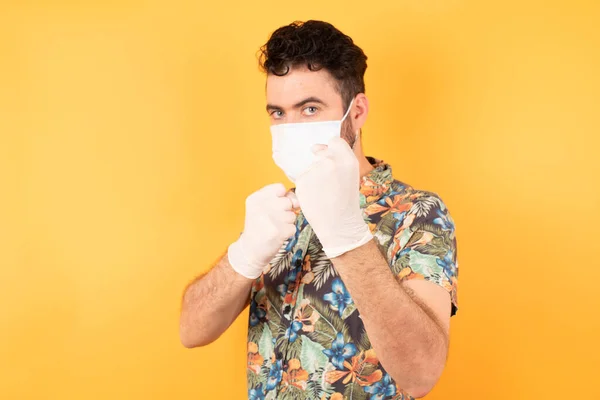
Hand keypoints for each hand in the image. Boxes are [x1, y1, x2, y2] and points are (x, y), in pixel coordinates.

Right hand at [228, 183, 298, 278]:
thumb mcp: (261, 208)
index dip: (283, 196)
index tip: (276, 205)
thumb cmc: (258, 227)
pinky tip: (277, 235)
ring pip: (292, 215)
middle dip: (286, 211)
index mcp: (255, 198)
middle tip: (274, 219)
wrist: (250, 251)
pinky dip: (288, 233)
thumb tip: (297, 201)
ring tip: (274, 228)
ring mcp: (271, 219)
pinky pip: (293, 227)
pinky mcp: (279, 232)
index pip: (280, 188)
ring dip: (287, 223)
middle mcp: (261, 206)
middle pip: (288, 201)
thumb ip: (279, 199)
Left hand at [295, 137, 372, 257]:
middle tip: (330, 185)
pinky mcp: (302, 181)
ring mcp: (315, 171)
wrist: (339, 224)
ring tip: (324, 193)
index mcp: (347, 159)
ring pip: (310, 167)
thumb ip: (336, 157)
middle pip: (320, 154)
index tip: (333, 164)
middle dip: (322, 166)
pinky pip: (302, 178)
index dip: (331, 151)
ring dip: (313, 177)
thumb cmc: (345, 199)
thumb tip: (314, 148)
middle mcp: (331, 162)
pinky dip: (306, 187)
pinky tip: (315, 197)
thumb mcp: (350, 174)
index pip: (334, 141)